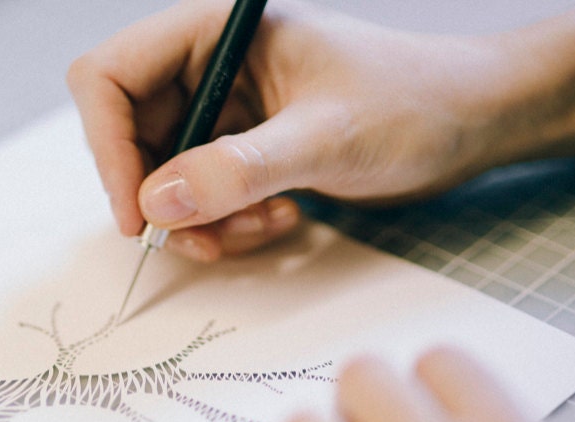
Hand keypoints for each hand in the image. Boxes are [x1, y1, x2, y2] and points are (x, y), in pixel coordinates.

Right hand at [68, 1, 574, 261]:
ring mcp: (219, 115)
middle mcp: (205, 72)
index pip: (109, 77)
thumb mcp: (326, 135)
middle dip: (162, 197)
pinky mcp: (237, 153)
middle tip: (206, 234)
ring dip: (200, 221)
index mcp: (212, 34)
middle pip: (126, 138)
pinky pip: (196, 201)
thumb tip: (155, 202)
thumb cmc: (412, 102)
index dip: (107, 145)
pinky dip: (223, 226)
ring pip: (160, 181)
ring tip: (266, 222)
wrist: (467, 124)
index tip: (137, 213)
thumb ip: (238, 167)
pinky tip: (279, 218)